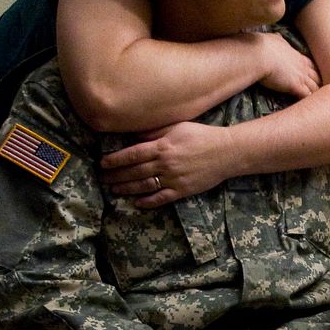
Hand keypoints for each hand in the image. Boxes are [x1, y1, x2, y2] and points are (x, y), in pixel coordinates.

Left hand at [101, 122, 237, 206]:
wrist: (226, 152)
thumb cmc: (202, 135)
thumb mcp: (177, 127)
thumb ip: (154, 131)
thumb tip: (134, 135)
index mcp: (162, 146)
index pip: (132, 154)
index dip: (115, 160)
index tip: (103, 163)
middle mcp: (165, 164)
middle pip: (134, 171)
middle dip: (116, 175)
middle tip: (102, 179)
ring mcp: (173, 179)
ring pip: (144, 186)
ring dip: (126, 189)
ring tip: (114, 190)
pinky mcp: (182, 190)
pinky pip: (161, 198)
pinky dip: (148, 201)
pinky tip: (137, 202)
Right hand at [252, 31, 320, 97]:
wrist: (260, 54)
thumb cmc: (264, 46)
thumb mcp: (273, 39)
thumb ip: (278, 39)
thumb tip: (278, 36)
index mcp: (297, 56)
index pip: (311, 65)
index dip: (315, 72)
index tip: (317, 77)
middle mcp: (302, 67)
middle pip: (317, 77)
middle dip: (320, 84)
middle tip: (325, 92)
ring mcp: (300, 77)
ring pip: (315, 87)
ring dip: (317, 94)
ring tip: (322, 103)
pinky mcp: (295, 86)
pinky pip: (307, 96)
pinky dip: (310, 101)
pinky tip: (312, 108)